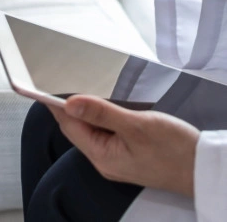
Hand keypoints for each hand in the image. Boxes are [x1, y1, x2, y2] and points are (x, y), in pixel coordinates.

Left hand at [48, 95, 199, 197]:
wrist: (204, 169)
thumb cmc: (176, 151)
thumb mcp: (136, 126)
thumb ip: (101, 113)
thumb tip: (70, 103)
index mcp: (102, 156)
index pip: (69, 126)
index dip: (56, 105)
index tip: (44, 87)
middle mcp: (104, 160)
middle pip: (77, 128)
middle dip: (72, 106)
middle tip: (66, 81)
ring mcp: (115, 158)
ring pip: (92, 129)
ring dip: (89, 111)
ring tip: (86, 90)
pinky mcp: (127, 154)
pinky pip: (105, 133)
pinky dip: (102, 118)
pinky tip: (107, 106)